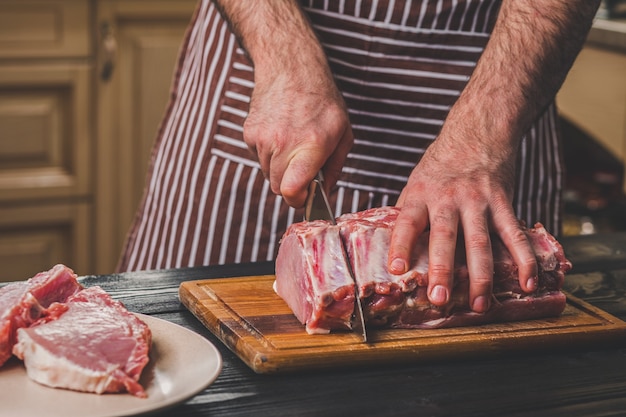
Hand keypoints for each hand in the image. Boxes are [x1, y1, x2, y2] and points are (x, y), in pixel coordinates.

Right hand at [243, 60, 352, 206]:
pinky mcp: (249, 133)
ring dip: (280, 167)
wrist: (291, 68)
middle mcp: (283, 144)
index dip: (298, 200)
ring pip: (268, 173)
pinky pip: (259, 158)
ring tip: (293, 142)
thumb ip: (334, 168)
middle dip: (291, 184)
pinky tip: (280, 132)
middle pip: (278, 188)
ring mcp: (263, 139)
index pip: (291, 191)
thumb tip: (324, 194)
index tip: (305, 197)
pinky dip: (269, 153)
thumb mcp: (343, 133)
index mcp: (310, 146)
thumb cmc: (322, 101)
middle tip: (303, 167)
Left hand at [387, 133, 537, 312]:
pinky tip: (527, 282)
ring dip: (481, 276)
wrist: (478, 133)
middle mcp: (448, 199)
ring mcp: (478, 201)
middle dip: (443, 269)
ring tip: (479, 304)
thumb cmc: (442, 164)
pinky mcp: (502, 203)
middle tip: (440, 298)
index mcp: (422, 194)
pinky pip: (514, 235)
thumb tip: (394, 246)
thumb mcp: (416, 182)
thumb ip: (409, 212)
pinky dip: (524, 259)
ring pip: (480, 242)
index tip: (397, 269)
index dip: (401, 245)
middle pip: (445, 236)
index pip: (408, 222)